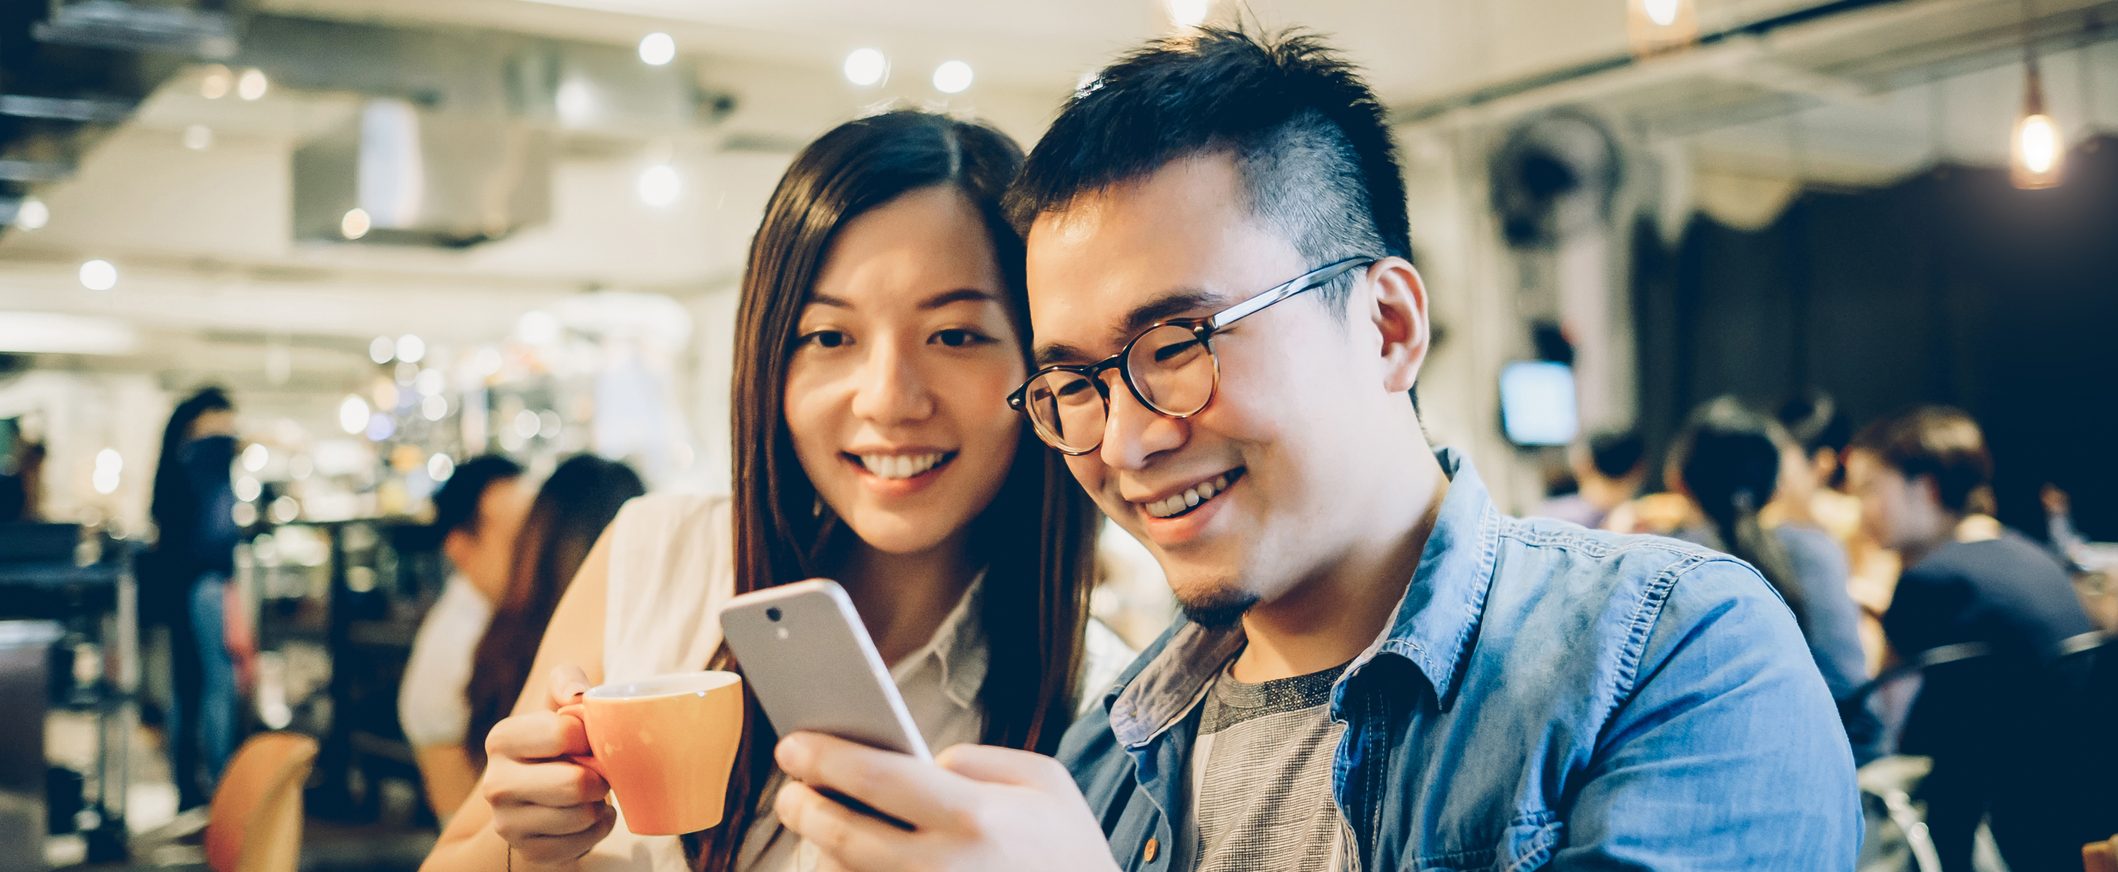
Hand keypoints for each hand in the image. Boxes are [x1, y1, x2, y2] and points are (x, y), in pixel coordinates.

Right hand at [482, 666, 615, 868]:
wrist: (537, 794)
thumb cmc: (556, 741)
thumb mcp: (557, 702)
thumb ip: (567, 681)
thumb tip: (578, 695)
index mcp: (501, 739)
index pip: (564, 733)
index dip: (590, 734)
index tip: (587, 737)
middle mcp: (496, 784)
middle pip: (576, 783)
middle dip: (599, 775)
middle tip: (598, 770)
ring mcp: (509, 823)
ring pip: (582, 815)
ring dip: (600, 803)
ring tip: (591, 792)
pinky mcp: (530, 852)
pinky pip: (585, 842)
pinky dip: (598, 827)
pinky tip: (588, 815)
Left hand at [773, 733, 1119, 871]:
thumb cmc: (1068, 849)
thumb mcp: (1044, 783)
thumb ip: (978, 761)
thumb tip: (921, 762)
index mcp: (974, 816)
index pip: (877, 778)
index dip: (825, 757)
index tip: (791, 744)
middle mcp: (943, 867)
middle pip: (843, 835)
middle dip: (802, 806)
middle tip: (788, 788)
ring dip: (820, 849)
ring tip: (815, 821)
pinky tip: (845, 858)